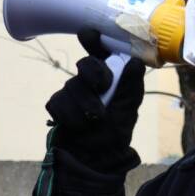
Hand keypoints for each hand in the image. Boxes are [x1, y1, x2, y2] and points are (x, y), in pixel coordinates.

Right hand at [45, 30, 145, 172]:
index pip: (103, 53)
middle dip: (93, 73)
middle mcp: (91, 82)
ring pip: (72, 85)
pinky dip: (70, 116)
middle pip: (86, 64)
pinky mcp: (58, 105)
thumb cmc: (113, 134)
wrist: (93, 161)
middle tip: (102, 87)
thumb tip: (136, 62)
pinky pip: (58, 102)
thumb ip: (130, 87)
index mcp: (112, 78)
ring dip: (85, 104)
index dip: (96, 41)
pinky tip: (77, 126)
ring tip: (95, 120)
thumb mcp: (127, 111)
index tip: (90, 34)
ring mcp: (73, 92)